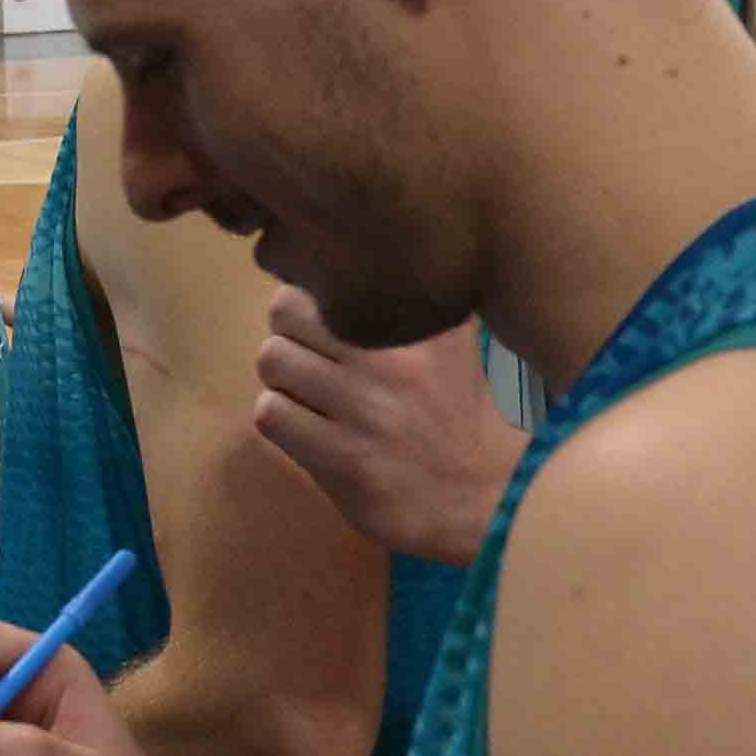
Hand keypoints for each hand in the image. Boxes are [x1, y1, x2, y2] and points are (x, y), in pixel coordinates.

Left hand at [251, 288, 521, 566]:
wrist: (483, 497)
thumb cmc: (457, 414)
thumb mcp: (452, 342)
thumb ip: (412, 298)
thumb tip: (355, 258)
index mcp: (420, 323)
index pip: (325, 278)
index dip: (311, 299)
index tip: (323, 321)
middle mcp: (394, 360)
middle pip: (286, 310)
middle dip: (288, 334)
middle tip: (308, 358)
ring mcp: (367, 411)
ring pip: (273, 360)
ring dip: (281, 379)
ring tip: (307, 396)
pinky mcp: (344, 459)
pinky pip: (272, 415)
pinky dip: (280, 419)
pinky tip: (306, 429)